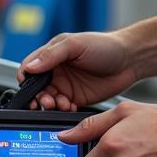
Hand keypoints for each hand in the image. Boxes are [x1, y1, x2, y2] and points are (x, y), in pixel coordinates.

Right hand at [17, 31, 137, 110]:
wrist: (130, 60)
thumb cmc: (105, 45)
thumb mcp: (76, 45)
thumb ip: (52, 55)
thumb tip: (30, 67)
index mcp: (53, 53)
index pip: (30, 66)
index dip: (25, 77)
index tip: (27, 87)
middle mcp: (58, 70)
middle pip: (37, 87)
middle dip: (39, 96)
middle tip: (47, 101)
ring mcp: (67, 85)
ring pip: (49, 99)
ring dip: (51, 105)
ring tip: (62, 104)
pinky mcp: (77, 98)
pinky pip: (63, 108)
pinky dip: (63, 111)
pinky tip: (71, 107)